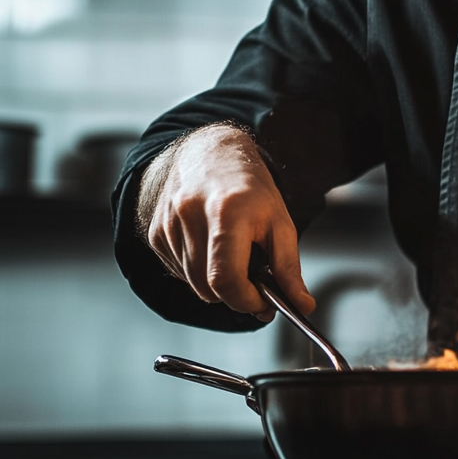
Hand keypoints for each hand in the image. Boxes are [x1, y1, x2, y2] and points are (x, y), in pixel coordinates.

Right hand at [138, 124, 314, 321]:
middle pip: (208, 287)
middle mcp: (190, 215)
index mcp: (226, 211)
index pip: (226, 279)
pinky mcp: (154, 232)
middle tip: (255, 281)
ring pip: (192, 284)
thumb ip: (289, 267)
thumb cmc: (248, 186)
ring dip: (216, 283)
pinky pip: (178, 272)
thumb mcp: (280, 221)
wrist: (211, 153)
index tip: (263, 303)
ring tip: (234, 255)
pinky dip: (198, 271)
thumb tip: (302, 306)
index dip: (246, 300)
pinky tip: (211, 246)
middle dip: (235, 294)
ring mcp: (167, 224)